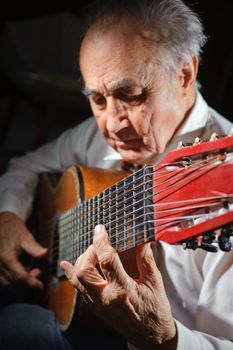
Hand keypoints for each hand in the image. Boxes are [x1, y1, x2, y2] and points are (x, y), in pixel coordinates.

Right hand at [0, 212, 47, 287]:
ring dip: (17, 279)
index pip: (20, 276)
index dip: (31, 282)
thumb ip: (34, 247)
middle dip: (26, 279)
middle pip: (13, 280)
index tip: (40, 285)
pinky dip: (10, 276)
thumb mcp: (25, 236)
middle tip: (38, 272)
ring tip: (28, 270)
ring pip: (5, 281)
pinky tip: (18, 268)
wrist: (0, 221)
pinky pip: (1, 276)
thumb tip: (45, 254)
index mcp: (6, 257)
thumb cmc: (11, 227)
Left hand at [61, 224, 176, 349]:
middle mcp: (106, 299)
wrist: (151, 338)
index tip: (100, 228)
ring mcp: (98, 305)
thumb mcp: (155, 282)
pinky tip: (67, 265)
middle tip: (100, 244)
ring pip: (77, 280)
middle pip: (84, 270)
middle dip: (89, 251)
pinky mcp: (95, 308)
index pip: (106, 260)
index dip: (101, 241)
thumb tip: (141, 238)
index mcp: (123, 291)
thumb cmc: (155, 310)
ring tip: (93, 253)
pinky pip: (78, 290)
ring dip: (81, 261)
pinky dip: (72, 275)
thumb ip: (146, 259)